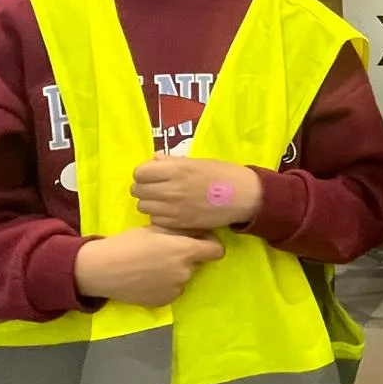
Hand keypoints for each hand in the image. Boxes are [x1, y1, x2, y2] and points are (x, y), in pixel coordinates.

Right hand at [73, 225, 224, 307]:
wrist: (102, 270)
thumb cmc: (128, 243)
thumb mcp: (155, 228)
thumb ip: (180, 230)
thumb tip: (198, 229)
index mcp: (185, 250)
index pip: (216, 250)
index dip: (211, 244)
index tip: (200, 241)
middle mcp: (185, 272)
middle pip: (197, 262)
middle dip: (187, 256)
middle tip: (165, 251)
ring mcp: (176, 289)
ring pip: (184, 277)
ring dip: (175, 271)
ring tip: (152, 265)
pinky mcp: (164, 301)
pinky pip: (172, 290)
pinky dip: (165, 284)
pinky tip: (147, 278)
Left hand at [132, 155, 260, 231]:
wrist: (245, 196)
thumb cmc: (224, 174)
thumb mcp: (198, 161)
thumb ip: (173, 161)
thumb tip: (154, 159)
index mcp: (176, 169)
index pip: (140, 172)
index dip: (143, 174)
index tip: (152, 175)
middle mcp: (172, 188)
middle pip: (137, 190)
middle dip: (144, 188)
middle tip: (156, 188)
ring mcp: (174, 208)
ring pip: (143, 207)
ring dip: (150, 203)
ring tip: (163, 201)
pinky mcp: (180, 223)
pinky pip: (155, 220)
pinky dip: (159, 216)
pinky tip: (171, 212)